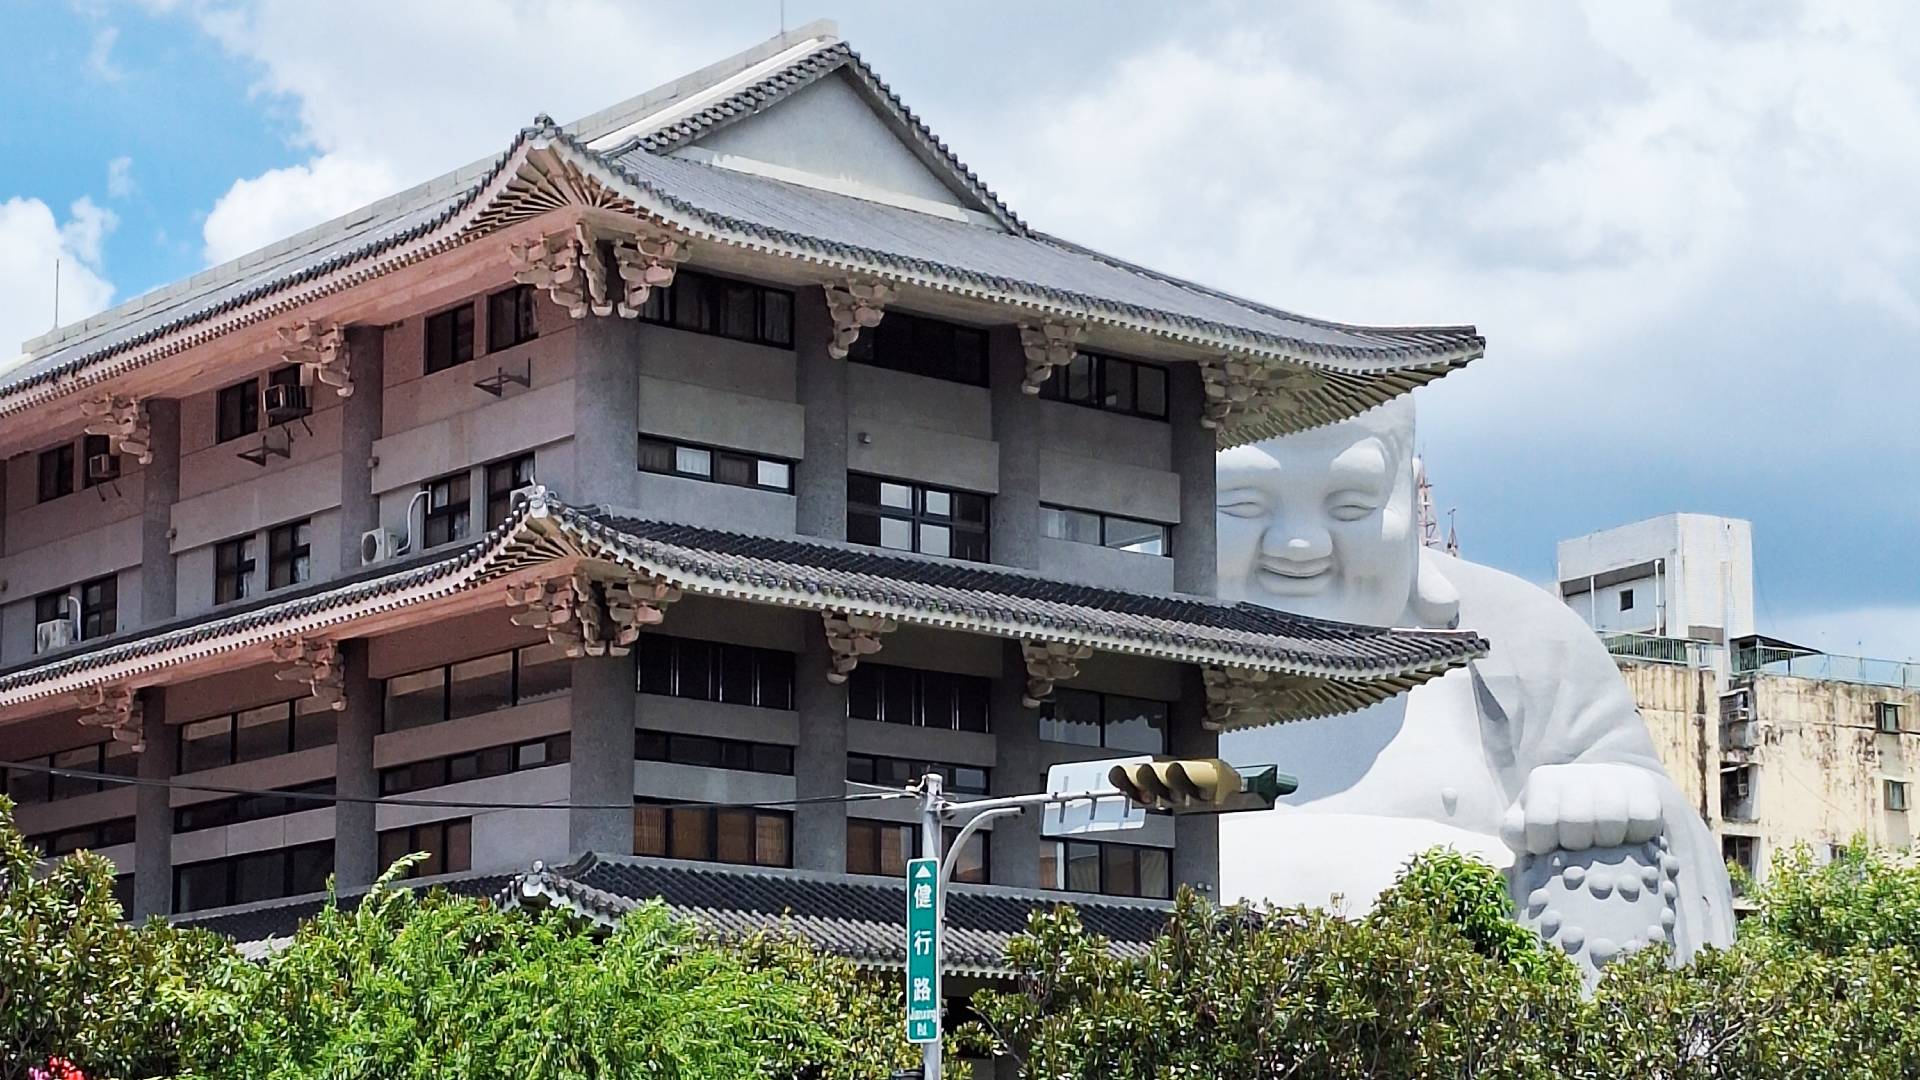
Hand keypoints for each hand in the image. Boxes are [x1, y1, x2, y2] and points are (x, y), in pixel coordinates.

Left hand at [1500, 763, 1662, 854]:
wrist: (1602, 798)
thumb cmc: (1557, 824)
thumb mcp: (1528, 827)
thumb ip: (1516, 833)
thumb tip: (1522, 840)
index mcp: (1544, 781)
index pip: (1540, 821)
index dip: (1544, 845)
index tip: (1550, 849)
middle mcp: (1577, 773)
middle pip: (1576, 821)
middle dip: (1577, 844)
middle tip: (1580, 849)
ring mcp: (1612, 778)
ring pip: (1610, 821)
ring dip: (1607, 842)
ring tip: (1604, 846)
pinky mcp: (1644, 787)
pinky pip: (1643, 820)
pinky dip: (1637, 836)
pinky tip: (1629, 837)